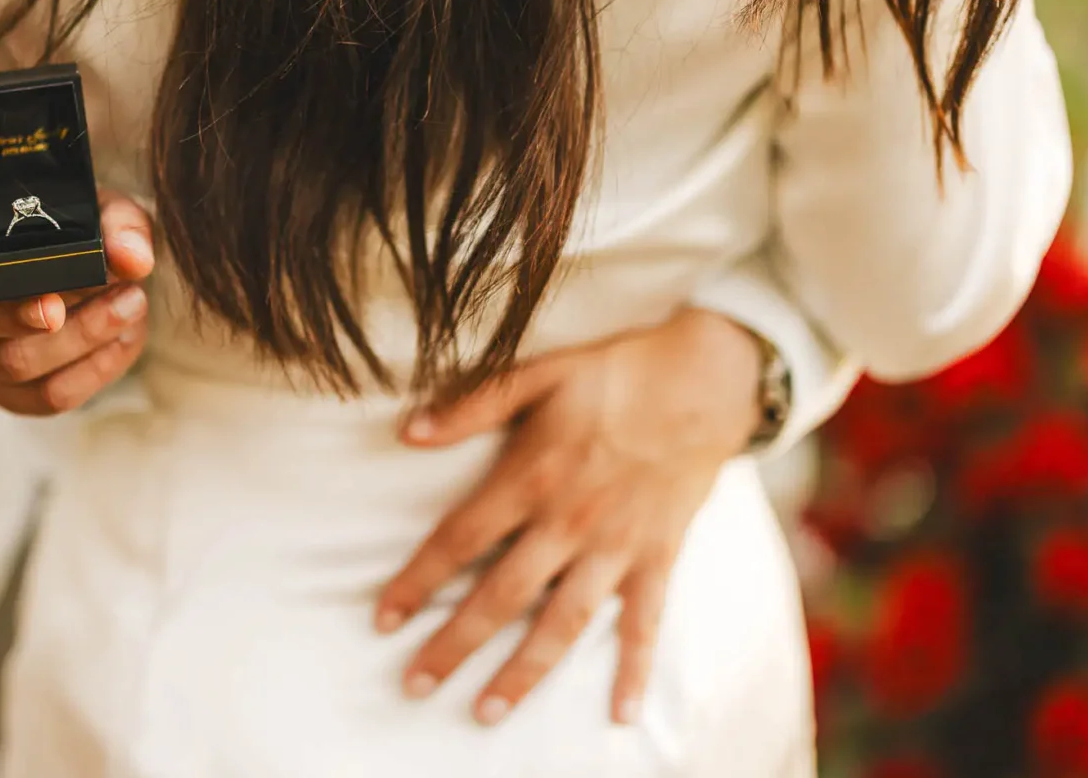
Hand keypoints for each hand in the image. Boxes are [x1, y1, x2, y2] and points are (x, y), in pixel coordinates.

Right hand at [0, 189, 156, 415]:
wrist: (106, 283)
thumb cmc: (86, 238)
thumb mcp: (106, 215)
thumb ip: (120, 227)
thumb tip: (132, 259)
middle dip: (29, 307)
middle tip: (86, 288)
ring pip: (17, 361)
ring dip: (85, 333)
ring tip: (132, 301)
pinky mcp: (12, 394)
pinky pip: (50, 395)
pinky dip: (97, 368)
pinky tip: (125, 336)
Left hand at [374, 307, 764, 727]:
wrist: (705, 380)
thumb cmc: (616, 374)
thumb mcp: (540, 372)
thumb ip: (474, 403)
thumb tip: (408, 429)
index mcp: (532, 477)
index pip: (460, 539)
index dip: (418, 579)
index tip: (383, 617)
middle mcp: (569, 522)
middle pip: (500, 595)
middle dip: (454, 644)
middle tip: (414, 685)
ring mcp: (616, 547)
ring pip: (562, 623)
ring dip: (523, 672)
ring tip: (485, 713)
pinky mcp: (658, 557)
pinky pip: (645, 624)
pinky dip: (633, 669)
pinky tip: (621, 714)